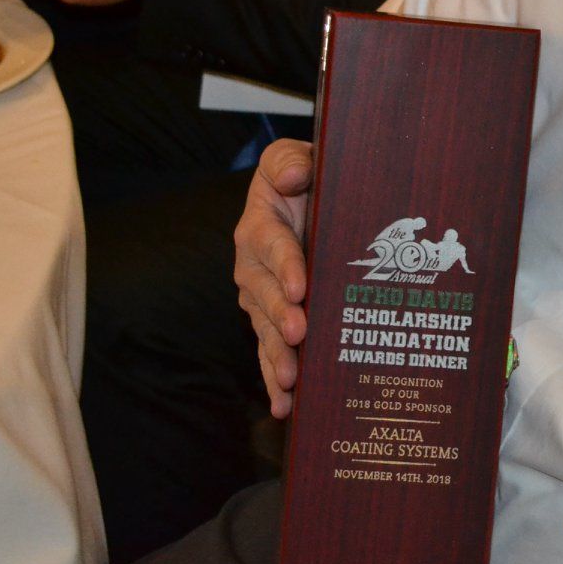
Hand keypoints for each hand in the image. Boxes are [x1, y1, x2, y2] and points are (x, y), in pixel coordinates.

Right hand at [235, 140, 313, 418]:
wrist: (309, 199)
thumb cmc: (306, 177)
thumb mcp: (298, 157)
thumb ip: (291, 160)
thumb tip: (291, 176)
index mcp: (261, 223)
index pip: (272, 244)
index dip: (285, 266)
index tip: (300, 287)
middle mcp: (253, 265)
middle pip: (264, 294)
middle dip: (280, 316)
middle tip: (299, 334)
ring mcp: (261, 297)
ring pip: (265, 329)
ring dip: (276, 356)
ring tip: (290, 380)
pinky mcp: (272, 321)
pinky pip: (269, 353)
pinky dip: (274, 379)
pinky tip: (285, 406)